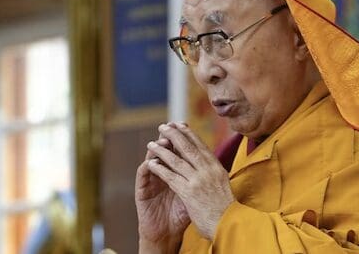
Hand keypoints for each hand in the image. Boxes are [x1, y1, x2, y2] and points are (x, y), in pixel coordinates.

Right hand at [135, 133, 189, 249]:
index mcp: (175, 172)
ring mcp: (151, 180)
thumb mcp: (194, 194)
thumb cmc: (181, 213)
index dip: (183, 139)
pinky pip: (142, 175)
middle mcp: (162, 172)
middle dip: (169, 137)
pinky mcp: (142, 190)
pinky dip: (147, 167)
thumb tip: (216, 166)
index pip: (178, 151)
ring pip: (152, 159)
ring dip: (158, 150)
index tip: (188, 127)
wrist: (166, 233)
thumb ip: (199, 179)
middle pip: (165, 150)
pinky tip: (150, 161)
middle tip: (173, 126)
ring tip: (163, 142)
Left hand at [146, 122, 234, 239]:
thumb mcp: (223, 184)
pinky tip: (151, 163)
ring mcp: (199, 180)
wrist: (229, 224)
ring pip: (177, 160)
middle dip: (174, 135)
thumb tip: (210, 165)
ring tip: (151, 143)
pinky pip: (171, 177)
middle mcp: (208, 170)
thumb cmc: (226, 208)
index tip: (180, 124)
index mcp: (217, 167)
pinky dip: (160, 169)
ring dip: (162, 151)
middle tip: (164, 126)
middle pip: (188, 148)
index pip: (201, 145)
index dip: (189, 134)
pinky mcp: (189, 192)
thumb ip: (214, 173)